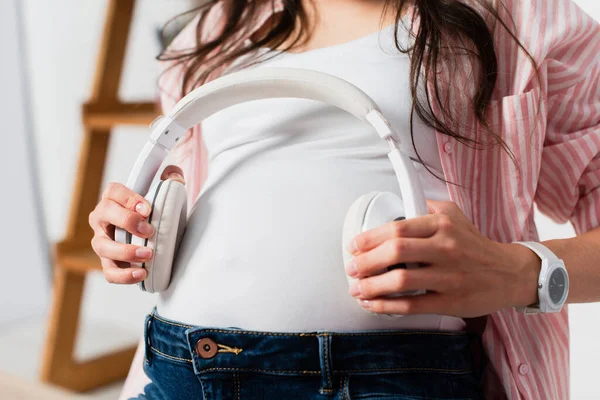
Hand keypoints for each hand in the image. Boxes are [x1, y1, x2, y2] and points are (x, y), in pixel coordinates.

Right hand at [88, 166, 184, 283]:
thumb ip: (170, 181)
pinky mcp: (108, 263)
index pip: (113, 191)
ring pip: (102, 246)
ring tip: (148, 255)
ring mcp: (102, 242)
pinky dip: (123, 276)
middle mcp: (102, 219)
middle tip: (149, 231)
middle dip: (127, 222)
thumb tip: (174, 174)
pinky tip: (141, 275)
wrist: (156, 238)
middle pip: (103, 214)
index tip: (148, 209)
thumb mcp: (165, 195)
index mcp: (114, 199)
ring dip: (125, 251)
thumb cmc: (155, 215)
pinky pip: (109, 272)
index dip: (129, 198)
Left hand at [344, 200, 539, 317]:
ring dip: (372, 286)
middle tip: (351, 269)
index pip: (398, 228)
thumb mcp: (455, 215)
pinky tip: (374, 305)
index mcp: (442, 225)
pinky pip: (412, 305)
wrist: (508, 273)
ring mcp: (449, 276)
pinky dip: (388, 306)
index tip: (354, 246)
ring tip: (357, 289)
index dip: (370, 238)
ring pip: (401, 280)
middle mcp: (446, 248)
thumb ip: (426, 207)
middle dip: (366, 262)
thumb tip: (396, 206)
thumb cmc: (474, 245)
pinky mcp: (451, 301)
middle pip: (395, 252)